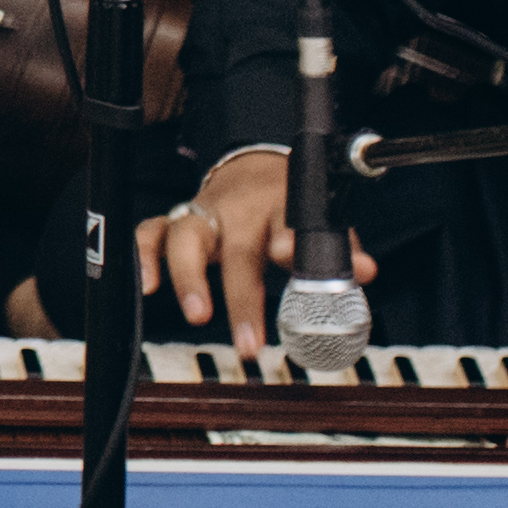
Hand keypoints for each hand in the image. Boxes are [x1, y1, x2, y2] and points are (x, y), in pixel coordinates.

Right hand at [135, 147, 373, 360]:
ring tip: (197, 315)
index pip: (287, 221)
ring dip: (188, 277)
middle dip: (240, 296)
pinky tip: (147, 286)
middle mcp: (238, 210)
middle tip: (250, 340)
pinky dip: (143, 257)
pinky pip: (151, 233)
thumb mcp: (320, 217)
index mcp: (279, 204)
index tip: (288, 257)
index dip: (288, 241)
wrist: (252, 167)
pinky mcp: (176, 221)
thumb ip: (341, 246)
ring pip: (185, 236)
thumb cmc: (287, 202)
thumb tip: (363, 271)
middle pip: (235, 247)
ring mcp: (204, 214)